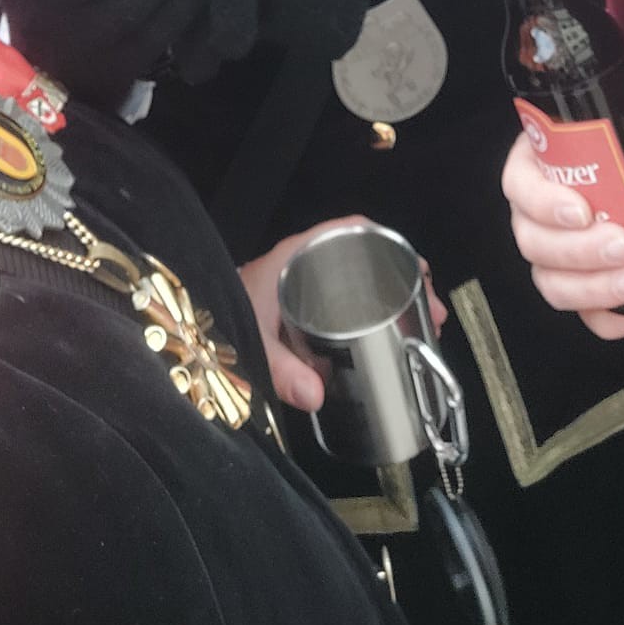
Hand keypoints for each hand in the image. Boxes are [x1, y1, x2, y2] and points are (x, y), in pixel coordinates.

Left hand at [239, 217, 447, 411]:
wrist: (193, 331)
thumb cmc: (222, 320)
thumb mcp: (254, 343)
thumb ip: (282, 370)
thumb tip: (318, 395)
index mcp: (296, 258)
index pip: (348, 230)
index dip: (387, 240)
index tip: (417, 265)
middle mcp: (306, 266)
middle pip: (366, 258)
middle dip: (405, 279)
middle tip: (431, 311)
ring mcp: (308, 289)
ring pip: (362, 283)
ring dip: (395, 299)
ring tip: (424, 327)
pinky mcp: (307, 313)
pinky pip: (349, 305)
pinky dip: (374, 316)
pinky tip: (390, 341)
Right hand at [502, 94, 623, 338]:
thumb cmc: (623, 143)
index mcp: (535, 166)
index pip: (519, 186)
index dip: (542, 203)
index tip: (582, 210)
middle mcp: (534, 216)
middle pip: (535, 242)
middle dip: (579, 251)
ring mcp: (553, 257)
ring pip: (553, 283)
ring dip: (594, 287)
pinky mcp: (580, 288)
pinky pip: (584, 315)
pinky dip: (609, 319)